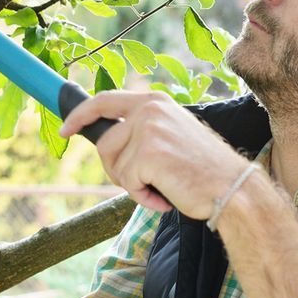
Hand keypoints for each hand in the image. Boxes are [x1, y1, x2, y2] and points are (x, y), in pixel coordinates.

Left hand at [58, 90, 253, 219]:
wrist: (232, 188)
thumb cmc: (203, 170)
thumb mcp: (171, 136)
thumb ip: (141, 132)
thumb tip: (105, 143)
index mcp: (155, 101)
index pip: (104, 100)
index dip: (80, 115)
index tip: (65, 130)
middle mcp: (150, 109)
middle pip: (105, 144)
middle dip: (114, 170)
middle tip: (142, 183)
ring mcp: (148, 129)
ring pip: (115, 165)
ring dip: (133, 185)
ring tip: (162, 187)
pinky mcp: (148, 153)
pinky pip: (127, 183)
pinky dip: (143, 197)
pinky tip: (166, 195)